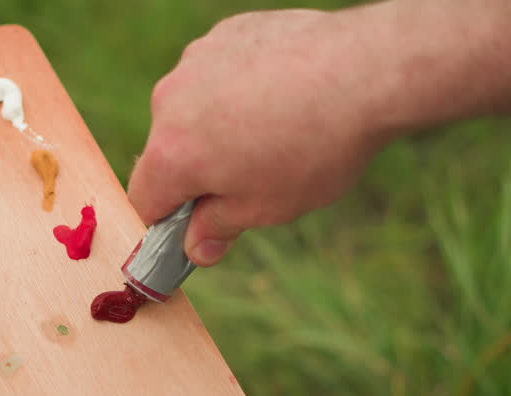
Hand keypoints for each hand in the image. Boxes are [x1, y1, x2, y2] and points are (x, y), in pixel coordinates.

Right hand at [127, 9, 388, 265]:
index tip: (194, 229)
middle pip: (169, 150)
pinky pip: (220, 71)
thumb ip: (218, 227)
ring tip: (275, 130)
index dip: (167, 223)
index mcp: (170, 155)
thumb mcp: (265, 207)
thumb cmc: (313, 149)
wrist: (365, 70)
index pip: (145, 200)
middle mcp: (169, 102)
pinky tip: (282, 94)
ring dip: (218, 125)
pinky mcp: (227, 33)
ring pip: (193, 107)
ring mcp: (197, 61)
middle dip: (199, 169)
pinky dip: (239, 87)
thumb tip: (196, 248)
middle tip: (251, 179)